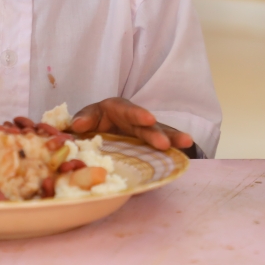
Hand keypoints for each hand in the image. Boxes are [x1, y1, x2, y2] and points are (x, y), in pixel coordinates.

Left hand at [70, 98, 193, 151]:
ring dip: (172, 138)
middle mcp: (135, 119)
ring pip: (160, 134)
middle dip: (156, 134)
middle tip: (165, 143)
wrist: (95, 131)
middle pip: (147, 126)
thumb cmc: (91, 121)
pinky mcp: (147, 146)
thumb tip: (77, 126)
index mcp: (118, 108)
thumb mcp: (86, 117)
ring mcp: (143, 133)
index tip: (149, 119)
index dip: (139, 114)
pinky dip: (171, 152)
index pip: (129, 110)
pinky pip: (159, 149)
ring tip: (187, 142)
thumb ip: (83, 119)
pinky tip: (183, 156)